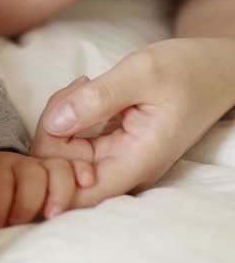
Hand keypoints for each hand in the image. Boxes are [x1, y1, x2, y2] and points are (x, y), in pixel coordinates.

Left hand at [0, 151, 95, 230]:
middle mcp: (21, 164)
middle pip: (31, 174)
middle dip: (28, 201)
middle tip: (22, 223)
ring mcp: (43, 167)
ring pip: (57, 168)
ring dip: (59, 191)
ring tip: (54, 215)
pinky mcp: (60, 173)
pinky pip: (75, 166)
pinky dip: (83, 171)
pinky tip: (87, 183)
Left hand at [31, 37, 234, 205]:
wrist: (212, 69)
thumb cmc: (186, 69)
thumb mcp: (141, 73)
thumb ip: (97, 99)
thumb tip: (56, 124)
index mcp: (138, 160)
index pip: (81, 194)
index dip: (52, 175)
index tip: (53, 127)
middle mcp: (125, 167)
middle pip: (62, 172)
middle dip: (52, 130)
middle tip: (74, 88)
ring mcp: (117, 158)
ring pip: (62, 155)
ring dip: (58, 118)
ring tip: (82, 84)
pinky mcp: (110, 146)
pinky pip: (73, 140)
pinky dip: (67, 115)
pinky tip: (82, 89)